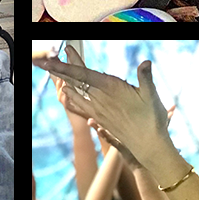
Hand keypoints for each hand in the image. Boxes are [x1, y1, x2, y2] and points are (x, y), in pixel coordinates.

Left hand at [33, 56, 175, 168]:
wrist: (148, 147)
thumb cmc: (152, 120)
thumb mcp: (151, 97)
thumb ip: (146, 78)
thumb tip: (145, 62)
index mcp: (111, 90)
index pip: (85, 73)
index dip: (70, 62)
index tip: (61, 52)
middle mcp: (100, 100)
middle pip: (76, 82)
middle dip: (61, 69)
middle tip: (46, 60)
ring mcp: (98, 111)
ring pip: (76, 95)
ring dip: (64, 83)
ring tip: (55, 74)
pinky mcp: (101, 120)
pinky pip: (81, 108)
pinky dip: (72, 100)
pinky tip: (67, 97)